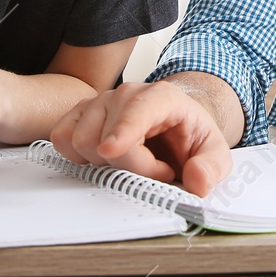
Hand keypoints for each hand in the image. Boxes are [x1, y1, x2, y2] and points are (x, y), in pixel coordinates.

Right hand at [50, 80, 232, 195]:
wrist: (175, 124)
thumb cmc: (189, 134)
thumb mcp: (214, 151)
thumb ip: (211, 167)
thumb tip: (197, 181)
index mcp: (162, 98)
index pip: (137, 110)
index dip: (123, 131)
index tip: (111, 150)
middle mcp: (126, 95)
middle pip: (106, 138)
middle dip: (128, 167)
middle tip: (155, 170)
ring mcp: (101, 103)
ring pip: (80, 140)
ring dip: (102, 164)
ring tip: (129, 162)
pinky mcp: (81, 115)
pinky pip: (62, 138)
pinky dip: (77, 156)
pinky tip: (102, 159)